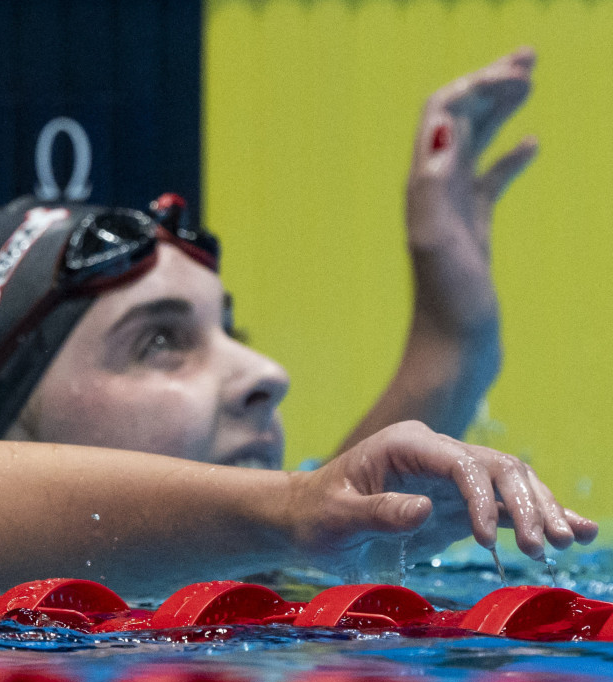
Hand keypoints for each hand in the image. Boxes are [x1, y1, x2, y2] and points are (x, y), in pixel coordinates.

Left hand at [288, 421, 596, 569]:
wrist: (304, 519)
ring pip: (512, 485)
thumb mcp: (336, 517)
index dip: (480, 498)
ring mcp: (451, 478)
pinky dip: (537, 518)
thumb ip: (377, 512)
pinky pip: (505, 507)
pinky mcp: (459, 504)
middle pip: (499, 469)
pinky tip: (577, 531)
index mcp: (406, 445)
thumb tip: (425, 508)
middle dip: (527, 504)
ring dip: (541, 510)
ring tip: (568, 541)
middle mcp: (436, 454)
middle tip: (541, 545)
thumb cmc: (315, 515)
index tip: (481, 538)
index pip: (461, 463)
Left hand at [406, 47, 536, 333]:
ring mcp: (454, 210)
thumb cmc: (447, 305)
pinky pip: (489, 181)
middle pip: (458, 120)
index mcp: (424, 185)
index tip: (522, 77)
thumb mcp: (438, 240)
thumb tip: (440, 131)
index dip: (477, 86)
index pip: (442, 114)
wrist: (453, 352)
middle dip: (489, 84)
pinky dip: (508, 156)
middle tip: (529, 55)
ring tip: (530, 80)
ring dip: (499, 109)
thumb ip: (433, 186)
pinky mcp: (473, 231)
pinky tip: (532, 144)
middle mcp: (433, 191)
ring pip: (476, 145)